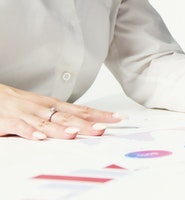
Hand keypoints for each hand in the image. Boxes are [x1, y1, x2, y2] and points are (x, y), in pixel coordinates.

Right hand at [0, 84, 123, 139]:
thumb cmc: (18, 102)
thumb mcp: (43, 107)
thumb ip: (62, 117)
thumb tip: (85, 124)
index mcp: (53, 105)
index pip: (82, 109)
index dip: (101, 114)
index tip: (118, 118)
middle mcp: (43, 108)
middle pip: (68, 116)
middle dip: (86, 123)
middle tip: (102, 129)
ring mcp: (27, 114)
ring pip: (46, 122)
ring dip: (61, 129)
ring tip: (75, 134)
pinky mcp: (9, 121)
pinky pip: (20, 127)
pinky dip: (30, 132)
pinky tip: (39, 137)